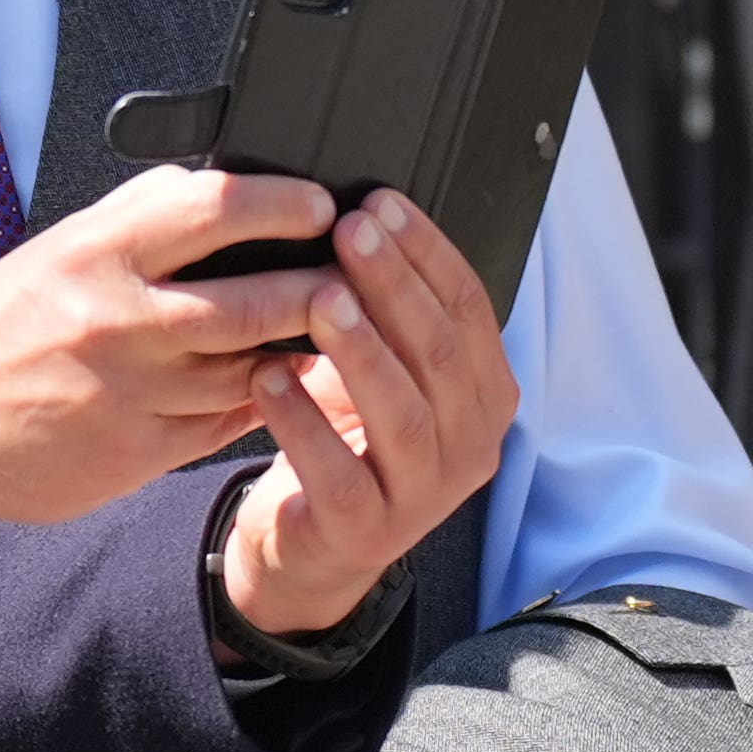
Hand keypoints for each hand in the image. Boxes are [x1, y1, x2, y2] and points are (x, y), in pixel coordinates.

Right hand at [0, 165, 339, 526]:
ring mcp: (130, 392)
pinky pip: (225, 423)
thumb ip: (139, 216)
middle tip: (359, 278)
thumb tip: (222, 185)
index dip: (282, 204)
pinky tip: (280, 383)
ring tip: (337, 332)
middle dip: (320, 290)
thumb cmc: (6, 324)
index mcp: (98, 252)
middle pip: (251, 303)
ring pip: (249, 371)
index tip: (320, 206)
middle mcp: (117, 320)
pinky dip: (261, 400)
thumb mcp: (63, 247)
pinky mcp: (136, 453)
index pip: (213, 209)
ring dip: (301, 352)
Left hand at [215, 189, 515, 638]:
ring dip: (361, 348)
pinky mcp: (365, 531)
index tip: (380, 202)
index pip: (470, 309)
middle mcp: (470, 445)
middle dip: (395, 284)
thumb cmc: (348, 439)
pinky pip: (337, 471)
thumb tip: (360, 213)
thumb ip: (390, 312)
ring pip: (403, 412)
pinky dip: (303, 420)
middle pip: (441, 353)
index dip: (427, 252)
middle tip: (350, 230)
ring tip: (319, 296)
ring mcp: (423, 495)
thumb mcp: (384, 373)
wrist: (311, 548)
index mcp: (485, 396)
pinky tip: (267, 375)